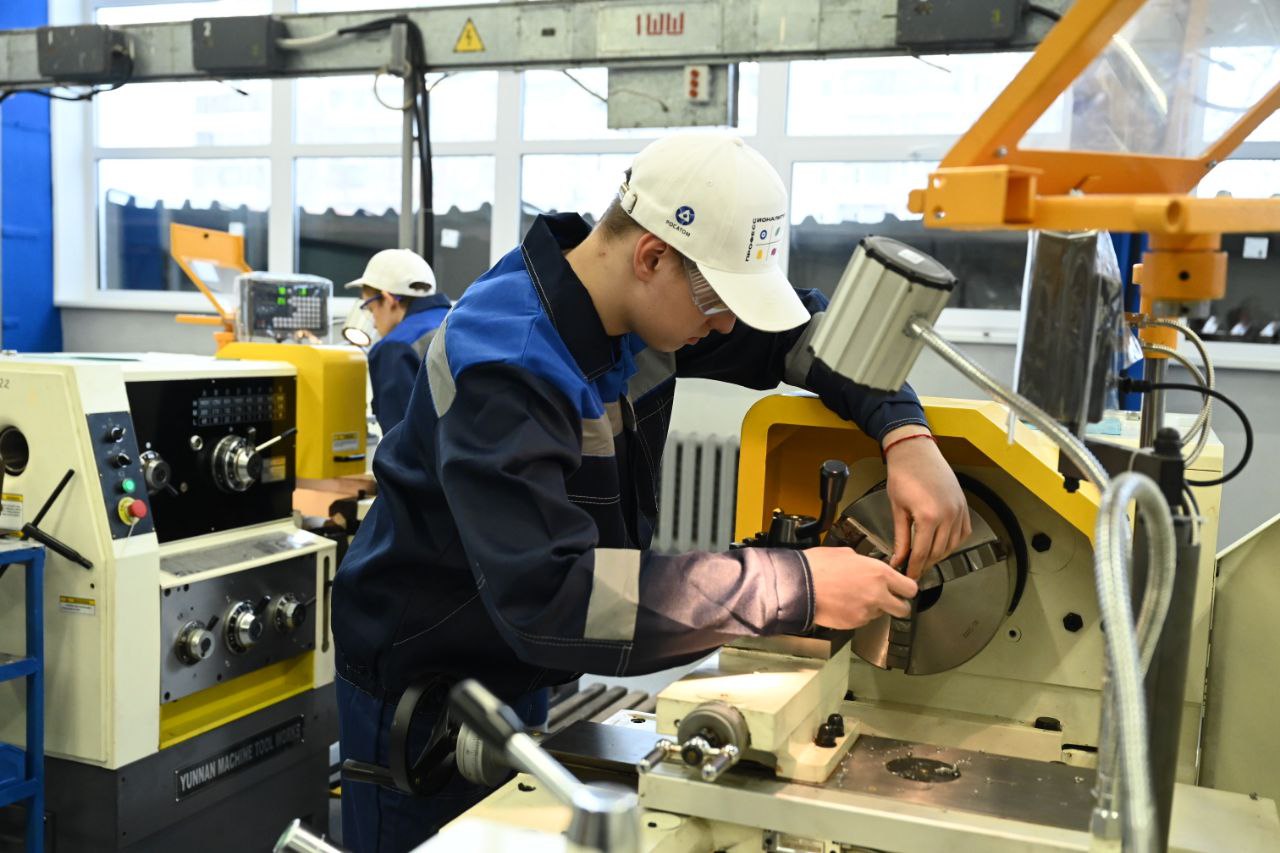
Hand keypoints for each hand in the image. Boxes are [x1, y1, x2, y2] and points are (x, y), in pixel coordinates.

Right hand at [806, 547, 917, 628]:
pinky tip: (843, 605)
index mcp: (879, 573)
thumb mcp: (847, 554)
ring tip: (853, 598)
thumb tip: (868, 567)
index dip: (907, 590)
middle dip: (897, 605)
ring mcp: (866, 611)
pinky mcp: (854, 623)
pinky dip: (856, 615)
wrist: (799, 585)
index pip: (910, 588)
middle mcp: (878, 594)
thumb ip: (865, 563)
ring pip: (880, 614)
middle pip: (903, 609)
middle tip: (888, 600)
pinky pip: (863, 620)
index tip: (903, 590)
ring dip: (872, 608)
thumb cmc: (818, 566)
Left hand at [882, 426, 970, 580]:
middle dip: (926, 564)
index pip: (922, 553)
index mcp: (929, 517)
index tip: (909, 577)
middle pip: (939, 552)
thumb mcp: (897, 509)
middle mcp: (948, 515)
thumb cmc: (903, 475)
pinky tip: (943, 545)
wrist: (915, 452)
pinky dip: (954, 542)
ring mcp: (959, 510)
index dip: (915, 568)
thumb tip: (898, 559)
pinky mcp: (963, 505)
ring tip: (926, 560)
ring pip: (952, 545)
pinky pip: (963, 532)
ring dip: (940, 555)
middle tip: (915, 571)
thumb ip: (901, 538)